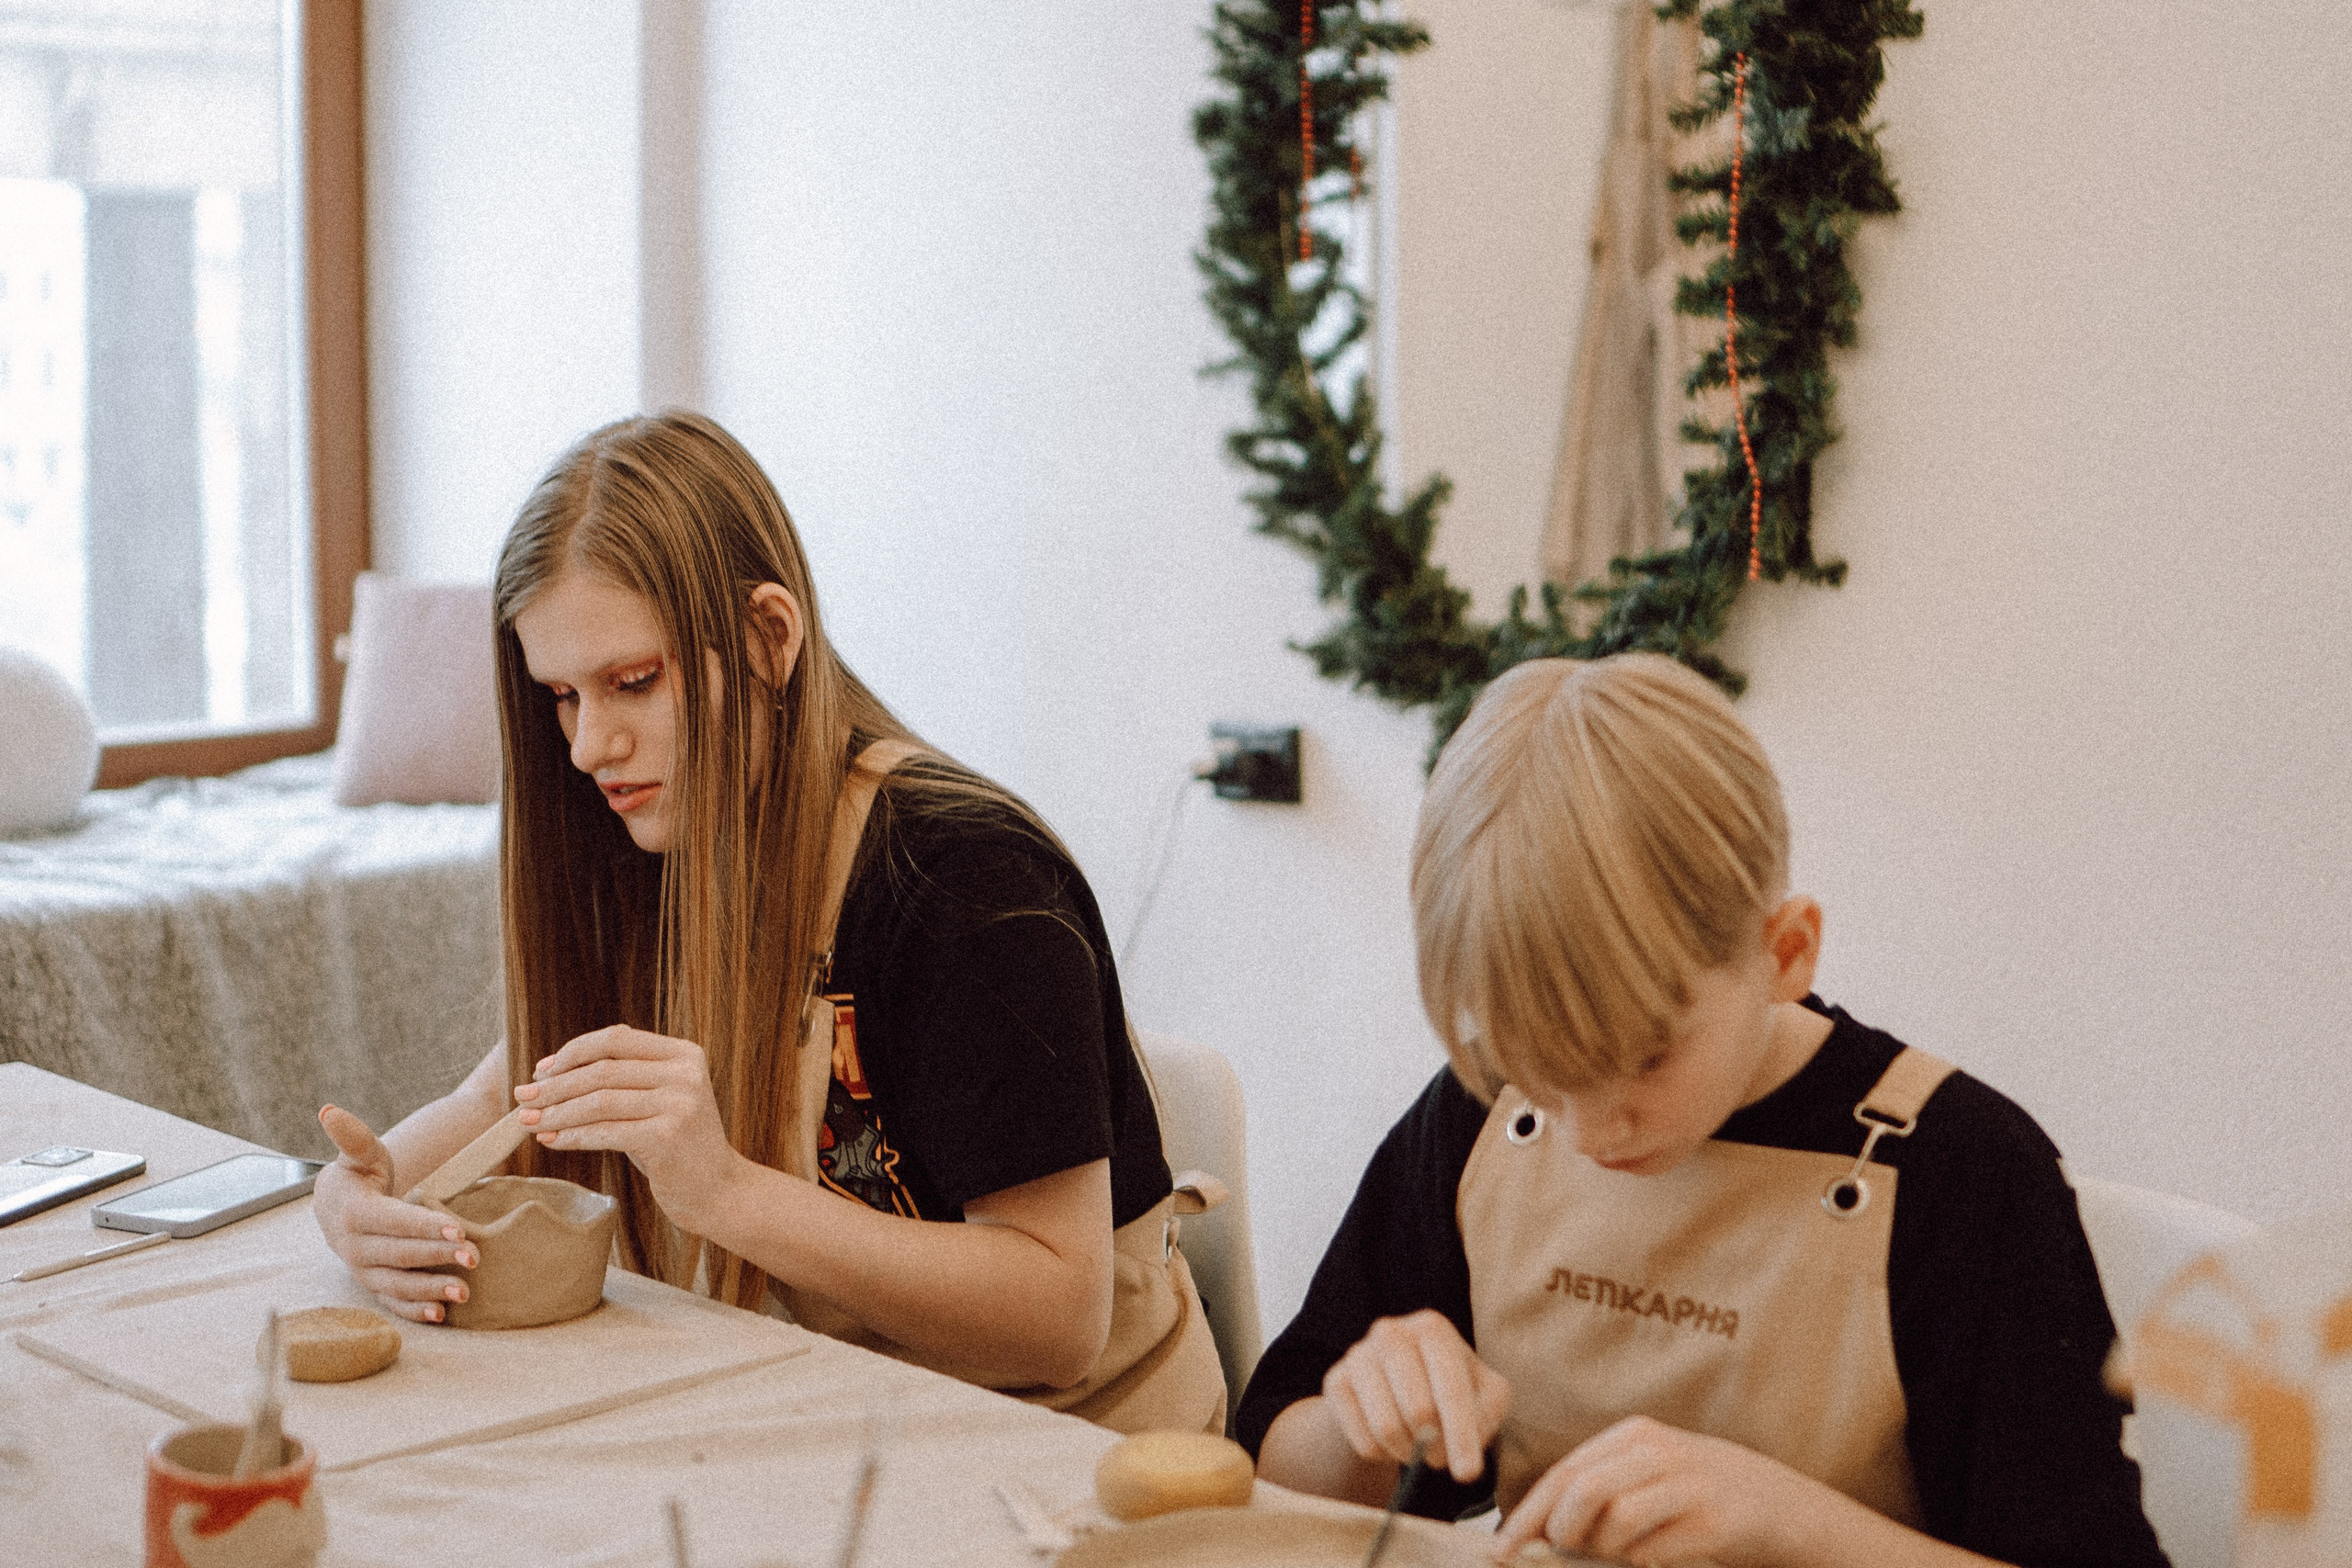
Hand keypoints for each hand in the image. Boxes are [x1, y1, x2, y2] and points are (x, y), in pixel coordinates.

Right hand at [313, 1105, 478, 1323]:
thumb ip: (353, 1136)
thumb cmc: (359, 1176)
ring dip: (429, 1290)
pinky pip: (392, 1302)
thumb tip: (329, 1110)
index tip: (458, 1230)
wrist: (336, 1207)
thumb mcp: (360, 1154)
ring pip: (396, 1283)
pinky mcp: (373, 1285)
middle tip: (475, 1258)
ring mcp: (363, 1270)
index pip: (393, 1221)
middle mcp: (354, 1246)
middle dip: (437, 1258)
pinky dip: (414, 1310)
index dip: (425, 1226)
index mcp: (354, 1213)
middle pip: (399, 1254)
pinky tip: (441, 1315)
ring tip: (464, 1292)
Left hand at [515, 1025, 745, 1230]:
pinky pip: (605, 1132)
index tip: (542, 1070)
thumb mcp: (660, 1101)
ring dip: (557, 1112)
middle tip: (522, 1098)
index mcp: (684, 1054)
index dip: (573, 1051)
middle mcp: (684, 1074)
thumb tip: (554, 1070)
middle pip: (603, 1069)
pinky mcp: (667, 1138)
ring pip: (599, 1101)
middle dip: (555, 1085)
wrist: (719, 1191)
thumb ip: (626, 1079)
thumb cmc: (679, 1147)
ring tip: (529, 1123)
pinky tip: (552, 1141)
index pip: (616, 1039)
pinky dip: (573, 1135)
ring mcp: (678, 1105)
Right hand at [1322, 1309, 1511, 1484]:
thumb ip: (1489, 1410)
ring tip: (1417, 1451)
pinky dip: (1382, 1454)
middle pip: (1419, 1409)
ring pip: (1387, 1427)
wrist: (1391, 1384)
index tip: (1468, 1474)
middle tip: (1439, 1460)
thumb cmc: (1447, 1387)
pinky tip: (1391, 1443)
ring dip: (1408, 1453)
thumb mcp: (1483, 1392)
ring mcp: (1358, 1355)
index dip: (1461, 1434)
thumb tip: (1466, 1442)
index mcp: (1432, 1328)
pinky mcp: (1335, 1382)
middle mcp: (1391, 1332)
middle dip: (1435, 1447)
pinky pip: (1362, 1439)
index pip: (1451, 1388)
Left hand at [1494, 1416, 1828, 1565]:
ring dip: (1605, 1549)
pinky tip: (1656, 1555)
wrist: (1780, 1502)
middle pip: (1583, 1491)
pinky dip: (1642, 1560)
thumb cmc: (1697, 1493)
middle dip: (1561, 1531)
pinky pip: (1653, 1550)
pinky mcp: (1714, 1521)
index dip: (1527, 1515)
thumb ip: (1598, 1492)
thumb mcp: (1647, 1475)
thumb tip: (1541, 1532)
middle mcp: (1658, 1451)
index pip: (1563, 1474)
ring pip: (1616, 1521)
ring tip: (1623, 1551)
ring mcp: (1688, 1484)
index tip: (1501, 1550)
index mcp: (1633, 1435)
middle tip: (1563, 1551)